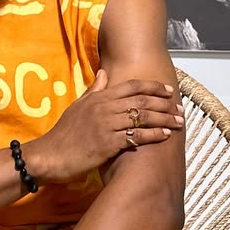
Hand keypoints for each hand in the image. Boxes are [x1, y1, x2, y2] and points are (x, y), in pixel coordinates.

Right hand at [24, 70, 182, 183]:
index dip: (153, 86)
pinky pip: (136, 136)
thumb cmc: (64, 134)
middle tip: (180, 108)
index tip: (168, 90)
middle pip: (142, 100)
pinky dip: (153, 135)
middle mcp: (104, 108)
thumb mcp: (78, 106)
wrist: (49, 156)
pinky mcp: (107, 143)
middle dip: (164, 104)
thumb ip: (94, 90)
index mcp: (99, 98)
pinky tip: (165, 136)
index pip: (131, 86)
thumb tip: (105, 73)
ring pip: (142, 117)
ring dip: (164, 119)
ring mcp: (106, 125)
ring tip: (179, 122)